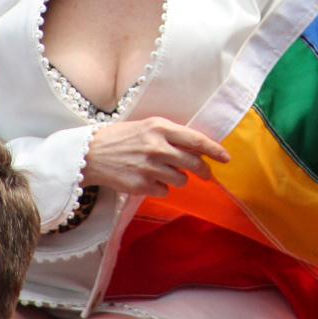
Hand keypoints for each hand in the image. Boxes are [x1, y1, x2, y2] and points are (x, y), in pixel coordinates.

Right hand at [81, 117, 229, 197]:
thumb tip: (197, 149)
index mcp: (159, 128)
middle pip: (193, 163)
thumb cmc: (121, 137)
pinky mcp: (140, 185)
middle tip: (206, 174)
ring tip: (162, 171)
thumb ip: (170, 135)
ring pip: (181, 180)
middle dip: (204, 171)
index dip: (214, 150)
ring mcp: (148, 167)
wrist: (91, 153)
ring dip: (178, 178)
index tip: (226, 158)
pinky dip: (161, 188)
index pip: (196, 140)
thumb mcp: (147, 127)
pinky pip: (164, 191)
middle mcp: (156, 147)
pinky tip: (148, 179)